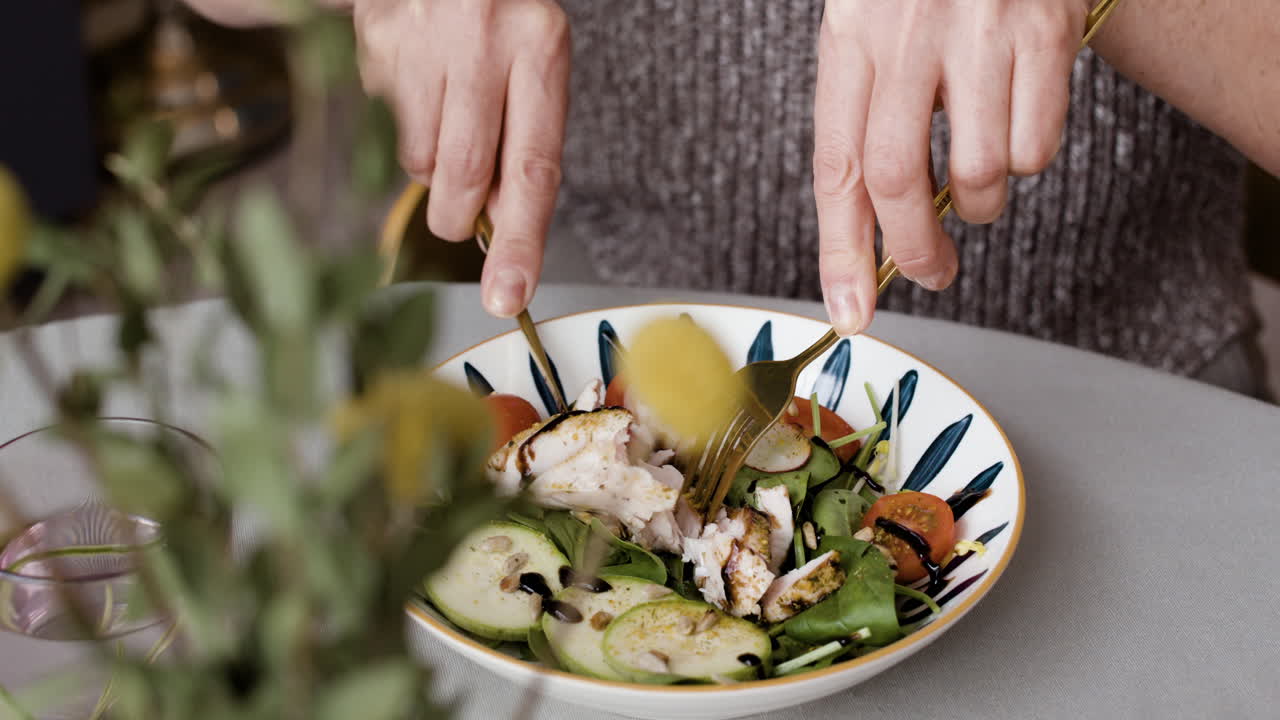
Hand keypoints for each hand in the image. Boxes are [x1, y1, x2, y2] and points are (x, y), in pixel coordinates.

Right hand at [354, 0, 569, 316]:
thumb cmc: (501, 29)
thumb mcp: (534, 70)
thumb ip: (525, 148)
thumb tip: (501, 234)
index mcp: (540, 45)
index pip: (533, 168)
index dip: (520, 240)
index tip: (509, 294)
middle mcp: (482, 38)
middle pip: (464, 176)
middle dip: (459, 215)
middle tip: (460, 213)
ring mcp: (421, 39)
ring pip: (418, 161)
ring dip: (431, 169)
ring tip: (447, 117)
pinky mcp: (374, 44)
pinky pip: (384, 128)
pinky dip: (403, 131)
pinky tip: (420, 89)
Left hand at [813, 0, 1087, 334]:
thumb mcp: (871, 29)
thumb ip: (867, 114)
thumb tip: (874, 226)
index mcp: (850, 40)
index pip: (835, 167)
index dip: (840, 251)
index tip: (849, 312)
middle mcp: (908, 37)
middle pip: (897, 182)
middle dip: (916, 251)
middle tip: (935, 273)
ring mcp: (980, 33)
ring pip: (980, 173)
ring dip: (981, 204)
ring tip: (976, 181)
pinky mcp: (1046, 30)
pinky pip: (1038, 143)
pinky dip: (1029, 159)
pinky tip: (1016, 125)